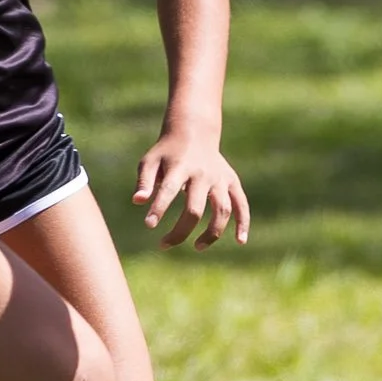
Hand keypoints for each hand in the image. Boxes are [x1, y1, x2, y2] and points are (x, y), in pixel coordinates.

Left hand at [133, 130, 250, 250]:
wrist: (194, 132)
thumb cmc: (166, 152)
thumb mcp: (149, 161)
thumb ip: (144, 181)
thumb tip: (138, 202)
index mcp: (180, 166)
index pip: (169, 190)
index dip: (159, 208)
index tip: (149, 226)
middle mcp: (202, 173)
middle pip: (195, 208)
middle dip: (180, 230)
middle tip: (164, 245)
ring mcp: (220, 178)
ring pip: (222, 210)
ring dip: (212, 233)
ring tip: (197, 247)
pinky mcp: (232, 182)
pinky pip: (242, 204)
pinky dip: (243, 223)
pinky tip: (240, 241)